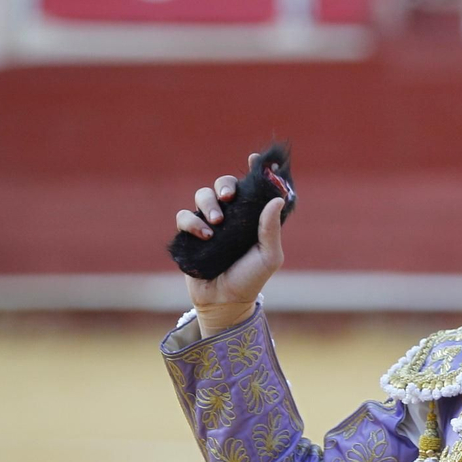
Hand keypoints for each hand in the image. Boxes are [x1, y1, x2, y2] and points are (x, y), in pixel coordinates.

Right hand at [174, 153, 285, 333]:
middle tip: (228, 198)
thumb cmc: (251, 279)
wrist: (224, 302)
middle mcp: (231, 216)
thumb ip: (271, 229)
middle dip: (224, 185)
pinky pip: (184, 215)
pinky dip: (192, 221)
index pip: (252, 187)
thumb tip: (276, 199)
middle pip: (223, 184)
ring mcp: (209, 223)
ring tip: (216, 224)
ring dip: (208, 204)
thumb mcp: (269, 256)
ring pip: (202, 195)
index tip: (254, 159)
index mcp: (252, 217)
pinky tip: (204, 235)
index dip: (254, 170)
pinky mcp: (190, 234)